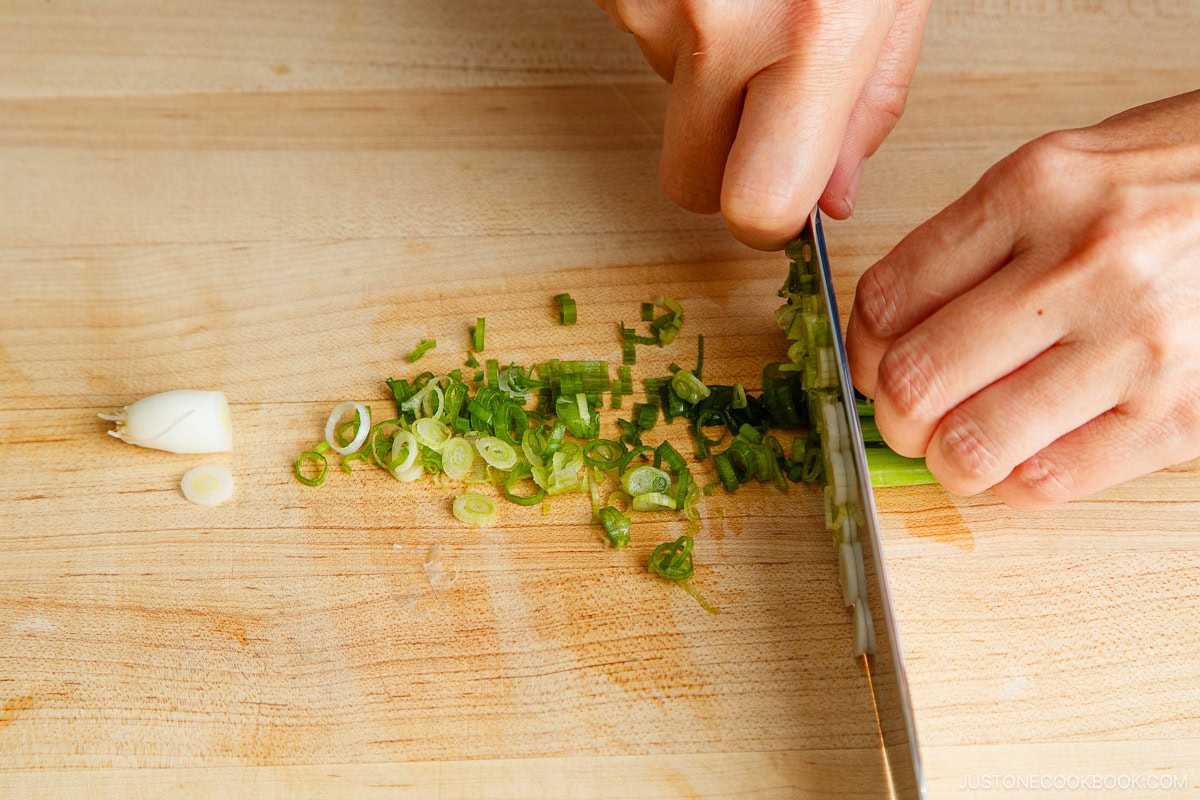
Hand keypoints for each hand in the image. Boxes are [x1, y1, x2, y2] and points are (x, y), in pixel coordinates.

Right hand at [593, 0, 930, 248]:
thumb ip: (871, 97)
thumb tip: (831, 198)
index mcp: (815, 28)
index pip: (758, 208)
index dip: (767, 219)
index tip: (780, 201)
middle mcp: (721, 24)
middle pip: (688, 183)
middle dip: (722, 159)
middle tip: (761, 93)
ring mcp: (649, 1)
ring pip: (664, 100)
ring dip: (701, 66)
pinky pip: (638, 38)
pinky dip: (672, 14)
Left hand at [847, 90, 1199, 507]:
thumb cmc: (1187, 178)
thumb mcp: (1069, 168)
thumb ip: (979, 241)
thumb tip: (891, 327)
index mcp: (1036, 191)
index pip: (891, 298)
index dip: (862, 351)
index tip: (873, 366)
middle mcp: (1080, 266)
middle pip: (917, 381)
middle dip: (894, 417)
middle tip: (908, 418)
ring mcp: (1135, 345)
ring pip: (973, 446)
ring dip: (950, 460)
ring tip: (963, 445)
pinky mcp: (1181, 415)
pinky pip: (1049, 482)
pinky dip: (1015, 483)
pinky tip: (1026, 457)